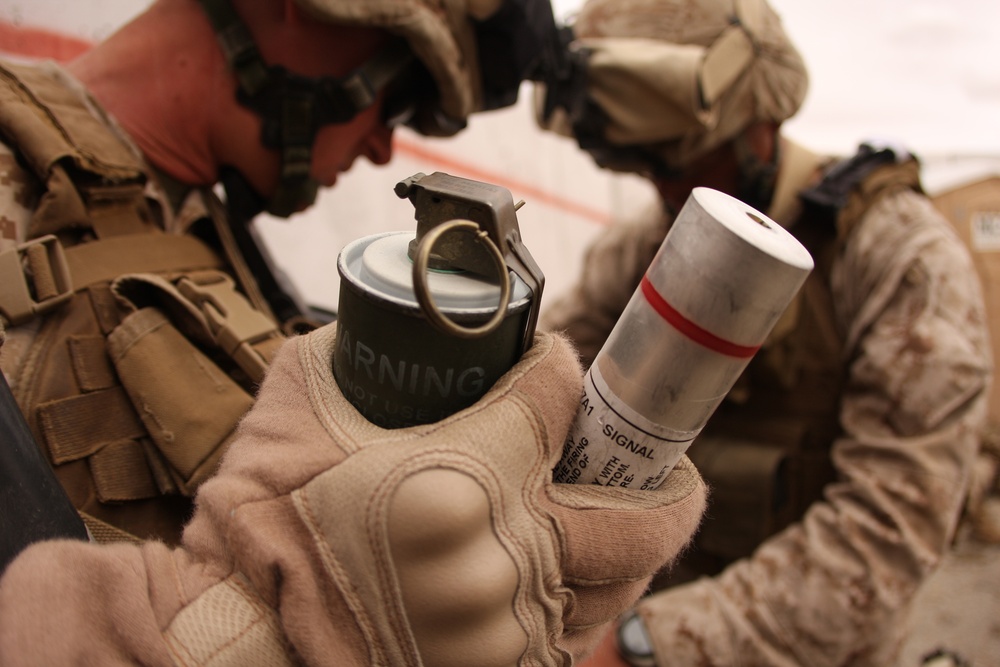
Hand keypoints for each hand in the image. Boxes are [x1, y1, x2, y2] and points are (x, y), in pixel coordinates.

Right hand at [0, 327, 705, 665]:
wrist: (240, 631)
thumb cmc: (264, 516)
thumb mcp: (302, 404)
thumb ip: (368, 354)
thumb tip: (424, 335)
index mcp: (454, 486)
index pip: (555, 403)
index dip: (563, 371)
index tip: (551, 363)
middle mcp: (500, 568)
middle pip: (634, 511)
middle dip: (647, 463)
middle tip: (631, 435)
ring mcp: (508, 633)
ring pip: (624, 579)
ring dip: (637, 531)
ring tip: (620, 493)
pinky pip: (584, 626)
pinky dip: (598, 585)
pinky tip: (578, 554)